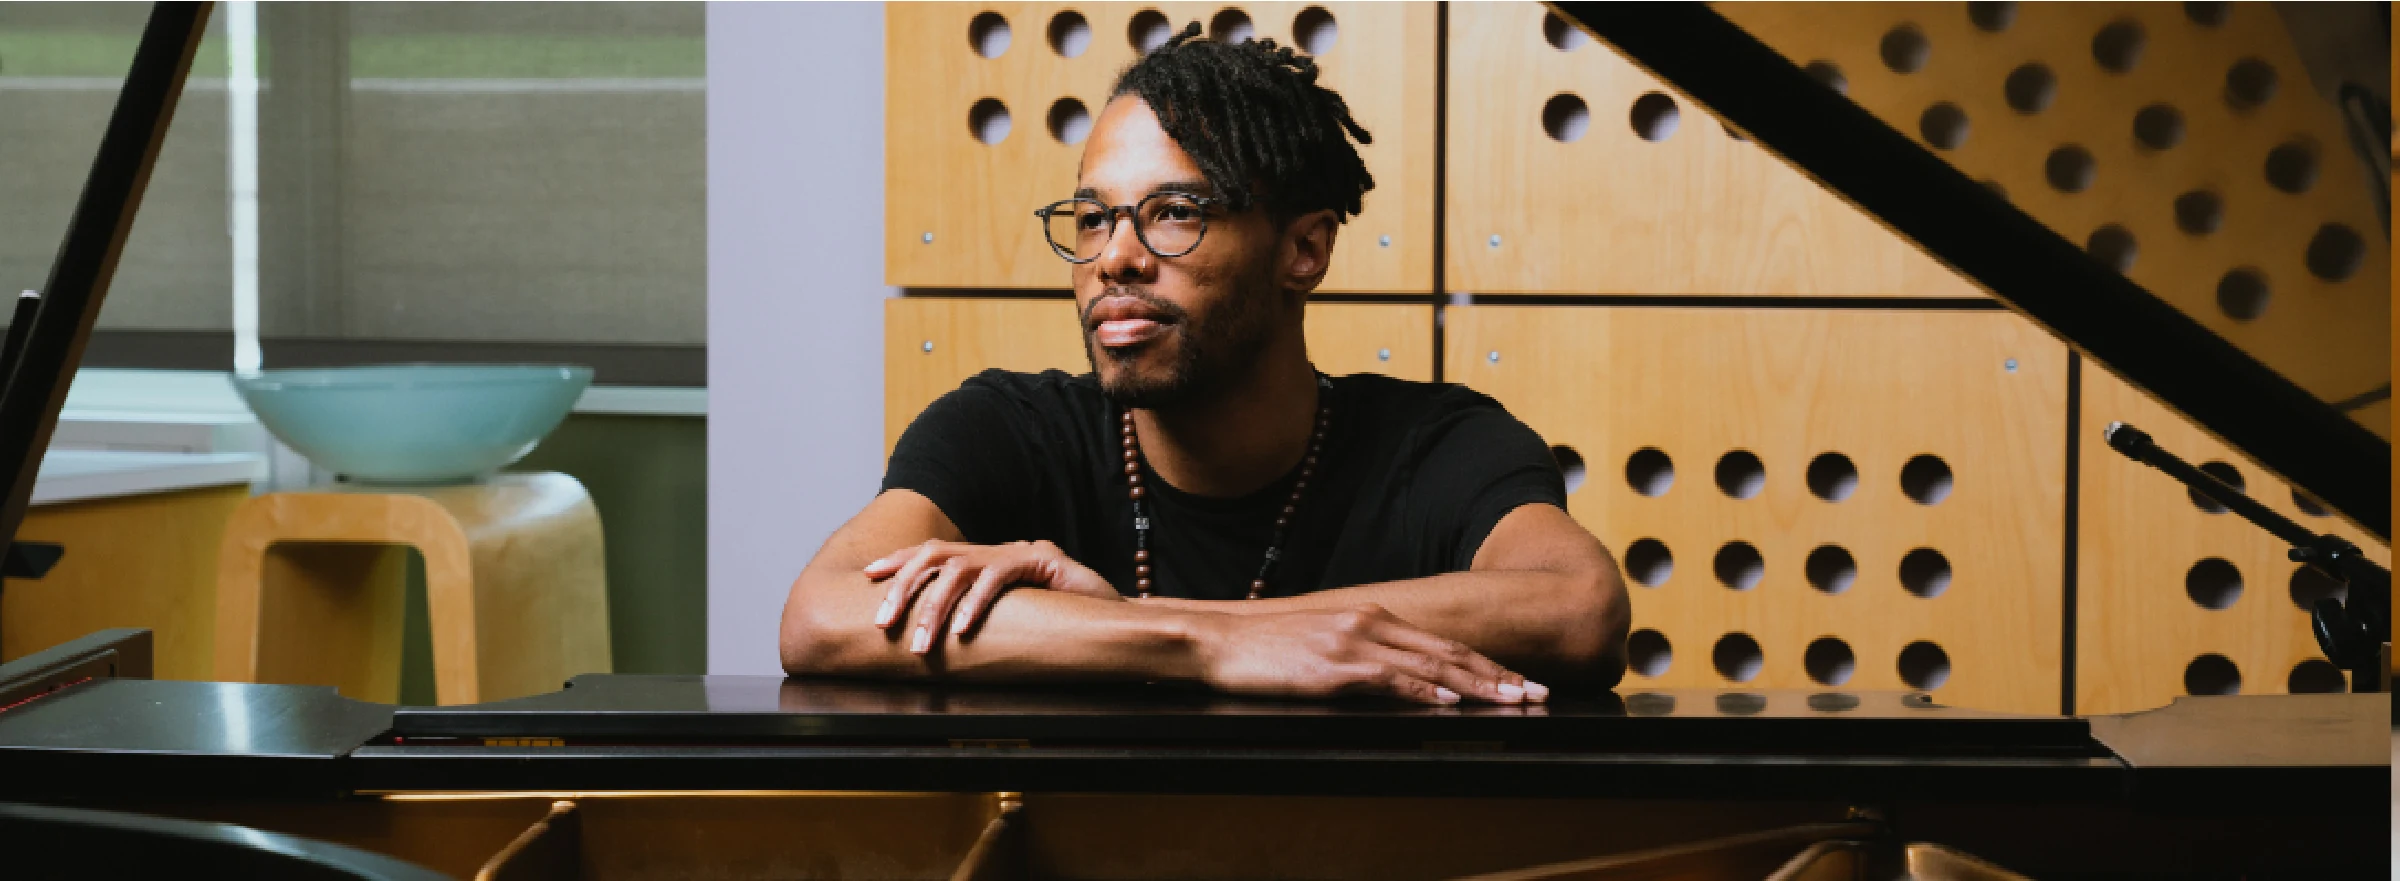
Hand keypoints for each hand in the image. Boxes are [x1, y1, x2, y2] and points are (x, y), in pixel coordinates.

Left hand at [864, 539, 1121, 652]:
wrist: (1117, 616)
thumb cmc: (1060, 623)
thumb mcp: (1010, 620)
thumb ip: (978, 619)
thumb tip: (933, 641)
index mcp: (986, 561)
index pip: (933, 553)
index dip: (899, 562)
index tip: (868, 578)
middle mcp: (998, 550)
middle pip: (935, 556)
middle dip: (903, 588)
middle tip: (883, 625)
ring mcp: (1020, 551)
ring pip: (960, 568)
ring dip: (933, 607)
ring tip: (921, 644)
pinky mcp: (1043, 559)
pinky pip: (998, 577)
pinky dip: (975, 604)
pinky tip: (962, 631)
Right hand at [1195, 604, 1547, 705]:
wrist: (1219, 642)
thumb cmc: (1267, 650)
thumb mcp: (1323, 643)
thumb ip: (1362, 653)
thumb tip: (1400, 678)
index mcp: (1372, 618)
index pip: (1441, 643)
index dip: (1484, 663)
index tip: (1517, 681)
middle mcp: (1371, 624)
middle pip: (1449, 651)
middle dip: (1497, 675)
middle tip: (1536, 693)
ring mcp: (1355, 644)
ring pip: (1431, 665)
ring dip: (1477, 685)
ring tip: (1512, 701)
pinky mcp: (1336, 668)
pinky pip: (1392, 679)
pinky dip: (1427, 691)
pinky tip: (1451, 702)